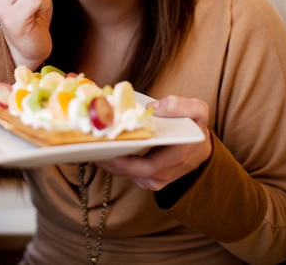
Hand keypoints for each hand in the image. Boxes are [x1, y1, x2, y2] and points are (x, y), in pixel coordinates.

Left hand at [96, 95, 211, 190]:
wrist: (199, 149)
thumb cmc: (195, 128)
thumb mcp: (198, 111)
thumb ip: (182, 105)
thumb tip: (154, 107)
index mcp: (174, 158)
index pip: (143, 165)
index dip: (120, 160)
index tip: (102, 147)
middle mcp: (161, 175)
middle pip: (126, 171)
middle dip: (105, 159)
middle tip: (86, 143)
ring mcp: (152, 180)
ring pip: (123, 173)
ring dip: (106, 160)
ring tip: (88, 142)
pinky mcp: (145, 179)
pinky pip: (125, 171)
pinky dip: (112, 160)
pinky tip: (100, 146)